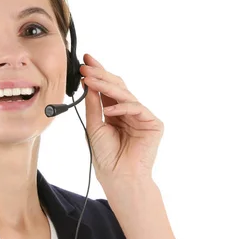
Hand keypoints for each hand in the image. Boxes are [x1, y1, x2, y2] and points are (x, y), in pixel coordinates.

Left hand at [80, 54, 163, 184]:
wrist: (119, 177)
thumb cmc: (106, 157)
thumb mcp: (94, 127)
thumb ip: (93, 106)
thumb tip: (88, 84)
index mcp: (115, 113)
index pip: (106, 89)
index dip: (97, 74)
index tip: (85, 61)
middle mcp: (129, 112)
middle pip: (117, 87)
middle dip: (101, 75)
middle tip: (85, 66)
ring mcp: (142, 117)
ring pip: (125, 94)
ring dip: (106, 86)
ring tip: (90, 80)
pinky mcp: (153, 124)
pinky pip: (137, 108)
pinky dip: (122, 108)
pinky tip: (109, 110)